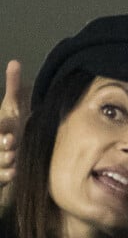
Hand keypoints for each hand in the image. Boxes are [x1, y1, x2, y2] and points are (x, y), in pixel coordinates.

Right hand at [0, 60, 24, 207]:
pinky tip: (14, 172)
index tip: (7, 131)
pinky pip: (1, 176)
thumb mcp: (12, 104)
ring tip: (13, 157)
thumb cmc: (14, 123)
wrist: (16, 143)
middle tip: (10, 142)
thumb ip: (13, 86)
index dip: (1, 128)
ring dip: (3, 160)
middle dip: (1, 145)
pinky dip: (7, 174)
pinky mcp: (2, 171)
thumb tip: (15, 62)